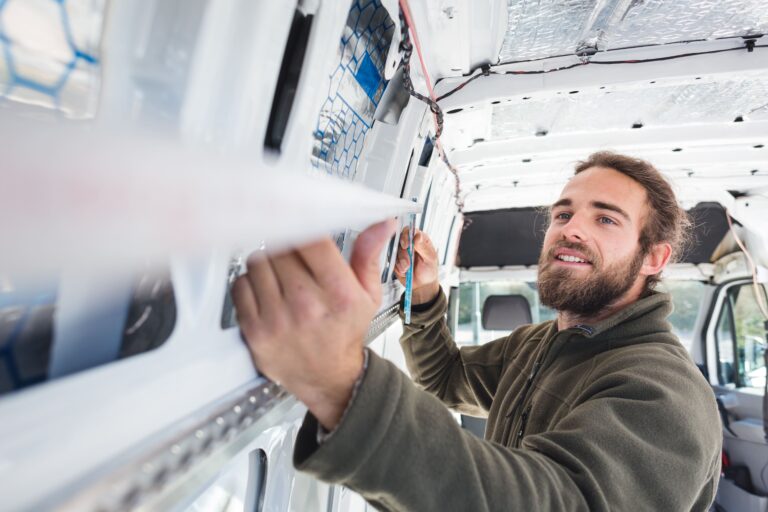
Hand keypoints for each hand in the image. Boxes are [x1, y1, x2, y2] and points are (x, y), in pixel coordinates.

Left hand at [232, 220, 395, 429]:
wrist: (327, 377)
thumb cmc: (344, 333)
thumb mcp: (367, 294)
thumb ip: (369, 255)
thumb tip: (383, 225)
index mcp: (339, 293)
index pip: (312, 240)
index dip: (305, 230)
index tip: (304, 231)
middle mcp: (307, 305)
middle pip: (281, 248)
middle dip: (287, 249)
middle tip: (296, 262)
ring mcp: (277, 318)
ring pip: (258, 262)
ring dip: (267, 264)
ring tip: (282, 279)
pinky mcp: (255, 330)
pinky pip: (240, 284)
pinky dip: (250, 284)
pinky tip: (267, 293)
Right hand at [394, 227, 439, 304]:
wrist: (422, 285)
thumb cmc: (429, 271)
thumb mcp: (430, 259)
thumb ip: (424, 247)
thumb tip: (417, 236)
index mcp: (420, 239)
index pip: (410, 230)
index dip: (406, 236)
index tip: (407, 245)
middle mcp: (409, 243)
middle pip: (399, 240)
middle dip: (403, 253)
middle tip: (408, 263)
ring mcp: (401, 251)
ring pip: (394, 251)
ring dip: (400, 262)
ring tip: (407, 269)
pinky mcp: (395, 259)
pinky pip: (392, 260)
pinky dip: (397, 267)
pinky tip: (404, 271)